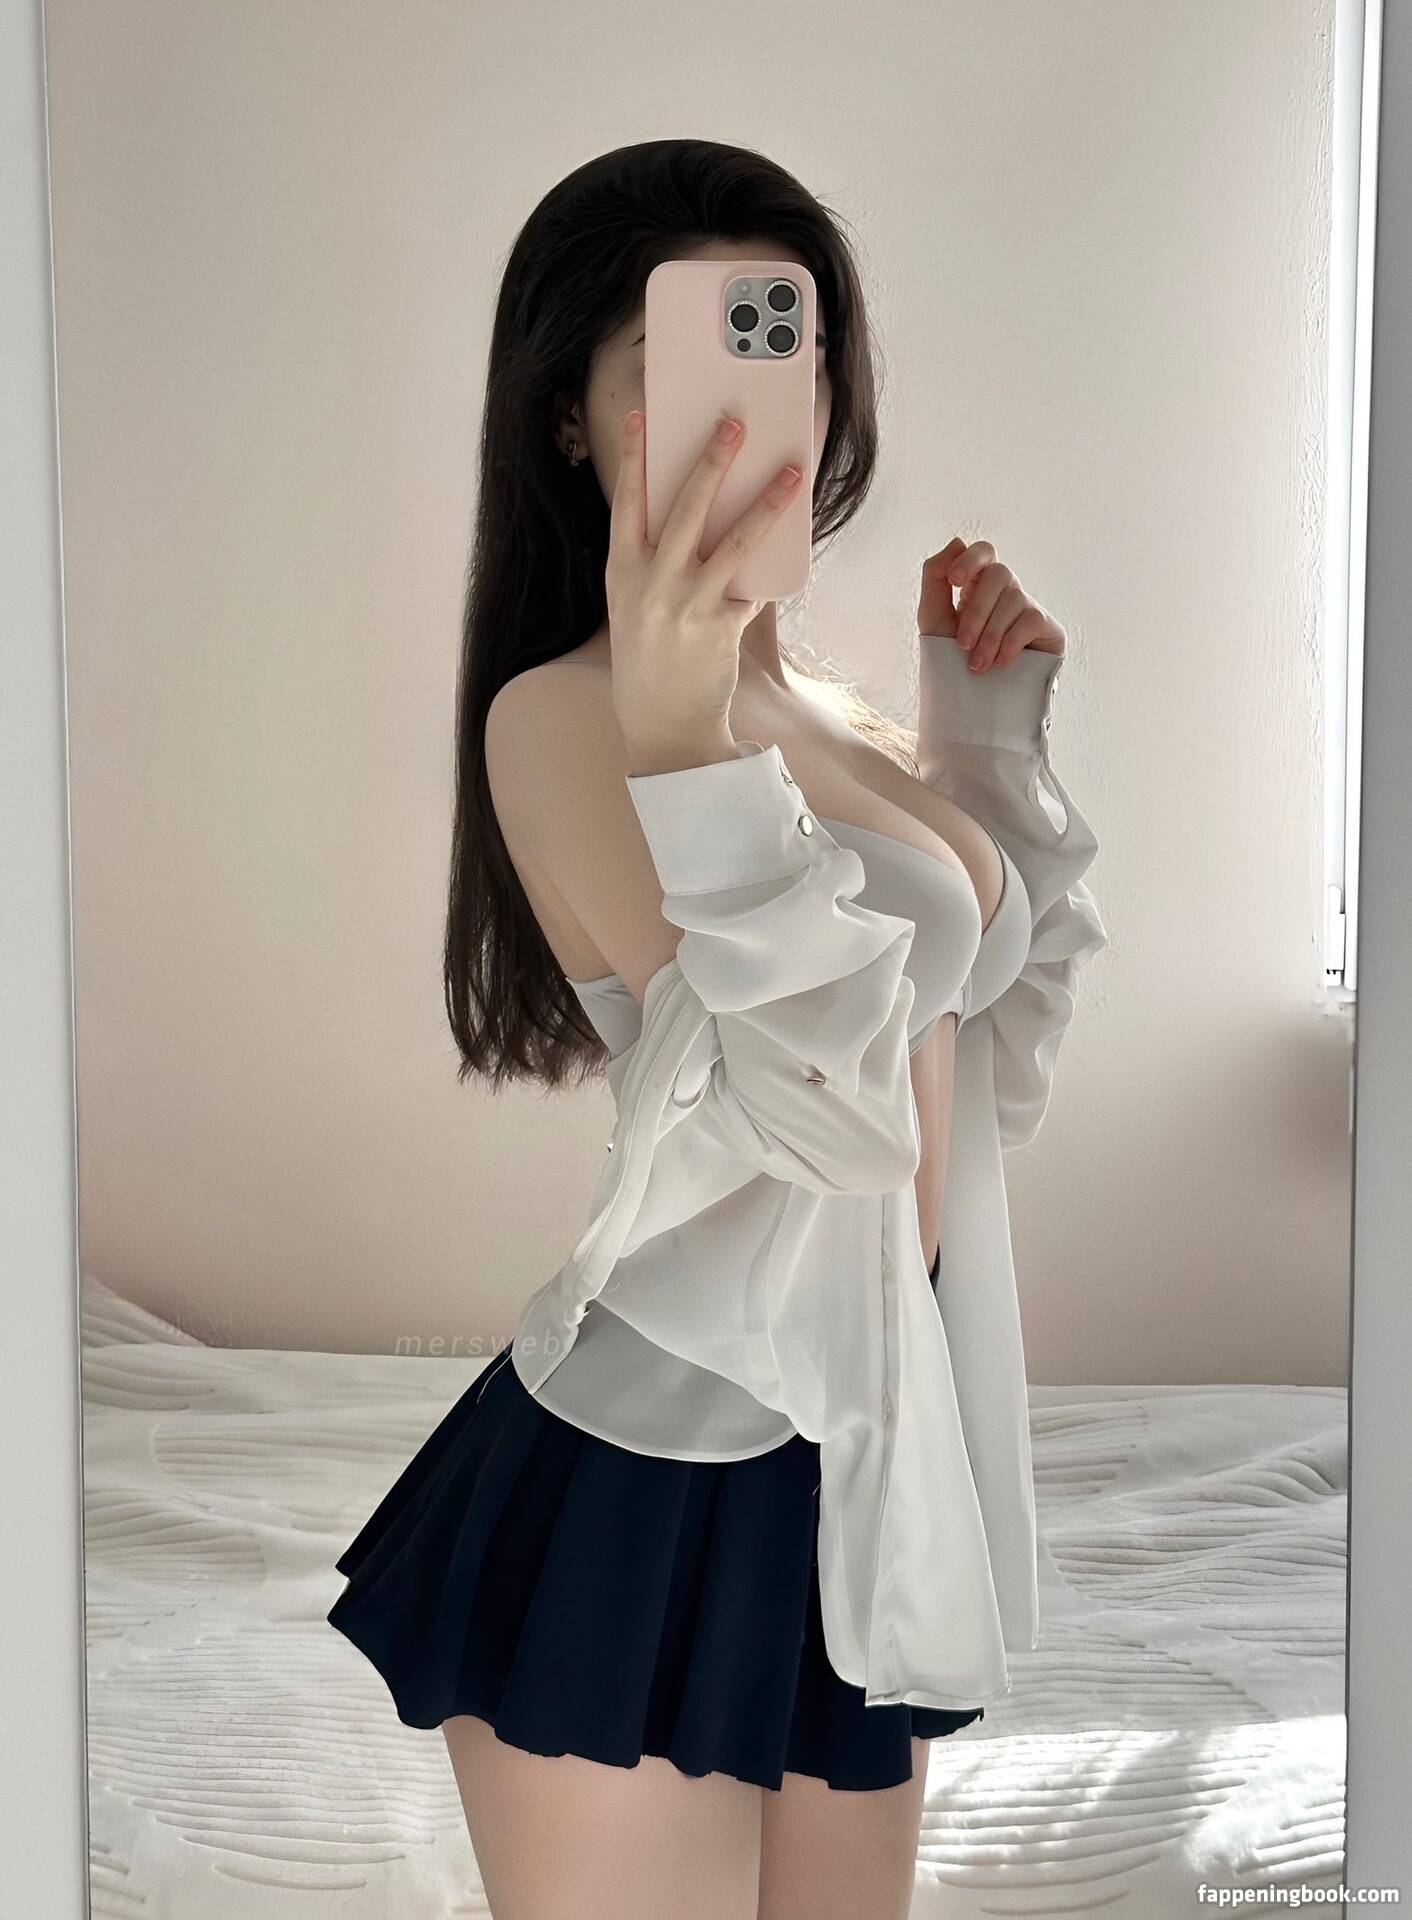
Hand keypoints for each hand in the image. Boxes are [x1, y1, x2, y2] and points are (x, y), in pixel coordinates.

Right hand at [605, 409, 804, 754]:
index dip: (636, 458)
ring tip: (791, 472)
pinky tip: (788, 548)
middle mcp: (653, 583)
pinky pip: (754, 586)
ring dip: (767, 501)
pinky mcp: (723, 626)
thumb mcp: (635, 604)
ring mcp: (689, 604)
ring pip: (735, 540)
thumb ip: (657, 562)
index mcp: (622, 572)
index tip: (643, 418)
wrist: (661, 722)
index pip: (628, 503)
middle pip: (687, 508)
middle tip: (733, 426)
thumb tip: (705, 514)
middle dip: (712, 461)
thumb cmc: (648, 655)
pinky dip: (770, 570)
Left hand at [917, 537, 1065, 671]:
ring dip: (991, 636)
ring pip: (1014, 599)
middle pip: (999, 574)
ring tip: (978, 666)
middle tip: (962, 644)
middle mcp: (1006, 591)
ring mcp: (1028, 608)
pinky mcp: (1048, 628)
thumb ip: (935, 577)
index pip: (984, 551)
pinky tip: (1001, 663)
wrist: (971, 701)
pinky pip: (1031, 620)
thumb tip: (958, 541)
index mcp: (978, 584)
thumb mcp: (933, 617)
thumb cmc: (950, 659)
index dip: (971, 559)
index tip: (953, 581)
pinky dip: (1011, 642)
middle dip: (977, 611)